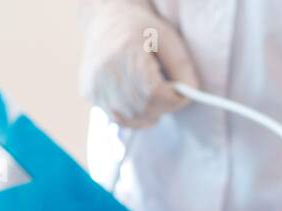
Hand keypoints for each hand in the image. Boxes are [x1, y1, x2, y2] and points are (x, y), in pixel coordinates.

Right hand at [79, 0, 200, 127]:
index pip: (154, 93)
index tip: (181, 94)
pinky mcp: (90, 92)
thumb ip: (182, 66)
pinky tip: (138, 101)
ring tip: (153, 98)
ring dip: (148, 115)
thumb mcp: (168, 38)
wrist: (106, 20)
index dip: (172, 100)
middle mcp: (107, 71)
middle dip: (162, 108)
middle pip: (143, 108)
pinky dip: (132, 117)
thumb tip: (191, 94)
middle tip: (168, 96)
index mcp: (127, 53)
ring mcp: (95, 84)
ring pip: (130, 118)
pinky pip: (116, 118)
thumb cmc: (141, 28)